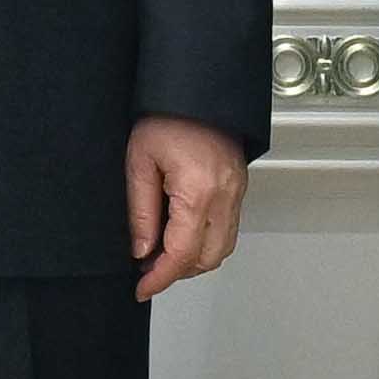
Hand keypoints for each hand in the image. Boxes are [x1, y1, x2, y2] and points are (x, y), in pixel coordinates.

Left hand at [124, 117, 248, 300]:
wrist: (195, 89)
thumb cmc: (166, 116)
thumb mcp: (139, 162)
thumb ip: (140, 212)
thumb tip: (141, 251)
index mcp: (198, 191)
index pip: (181, 254)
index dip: (160, 278)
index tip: (142, 289)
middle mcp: (225, 196)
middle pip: (208, 258)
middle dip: (178, 272)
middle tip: (148, 271)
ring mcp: (237, 193)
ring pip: (222, 248)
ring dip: (194, 259)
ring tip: (163, 254)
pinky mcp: (239, 187)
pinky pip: (228, 229)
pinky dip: (207, 241)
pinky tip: (182, 235)